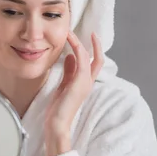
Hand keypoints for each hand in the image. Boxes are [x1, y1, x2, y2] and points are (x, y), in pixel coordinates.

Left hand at [44, 32, 103, 155]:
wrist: (57, 124)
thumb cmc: (58, 108)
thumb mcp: (63, 85)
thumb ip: (69, 71)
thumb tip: (70, 56)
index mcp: (85, 83)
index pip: (94, 64)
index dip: (93, 50)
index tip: (84, 38)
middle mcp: (88, 82)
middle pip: (99, 59)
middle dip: (96, 44)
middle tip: (89, 31)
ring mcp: (86, 81)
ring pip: (88, 56)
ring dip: (79, 42)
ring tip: (70, 32)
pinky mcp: (80, 81)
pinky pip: (82, 59)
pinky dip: (77, 47)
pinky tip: (69, 40)